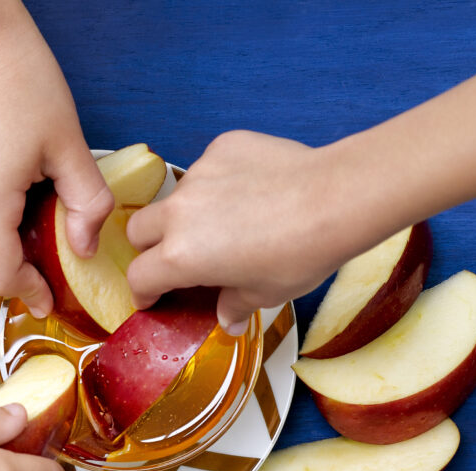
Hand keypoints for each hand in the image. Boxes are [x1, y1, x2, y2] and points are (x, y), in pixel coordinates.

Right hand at [0, 3, 112, 316]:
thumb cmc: (20, 77)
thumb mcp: (69, 145)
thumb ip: (84, 204)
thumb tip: (86, 246)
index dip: (25, 292)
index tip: (45, 296)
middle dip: (23, 239)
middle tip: (52, 211)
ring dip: (4, 206)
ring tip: (27, 167)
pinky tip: (2, 148)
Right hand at [125, 131, 375, 333]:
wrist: (335, 199)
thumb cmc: (300, 254)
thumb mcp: (265, 293)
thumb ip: (234, 304)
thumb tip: (226, 317)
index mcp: (181, 256)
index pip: (140, 276)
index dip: (143, 292)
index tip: (151, 298)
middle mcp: (179, 212)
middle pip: (140, 230)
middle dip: (151, 248)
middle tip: (178, 260)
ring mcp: (199, 174)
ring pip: (178, 196)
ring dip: (190, 213)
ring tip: (231, 223)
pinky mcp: (222, 147)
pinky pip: (209, 169)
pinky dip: (220, 183)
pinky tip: (254, 193)